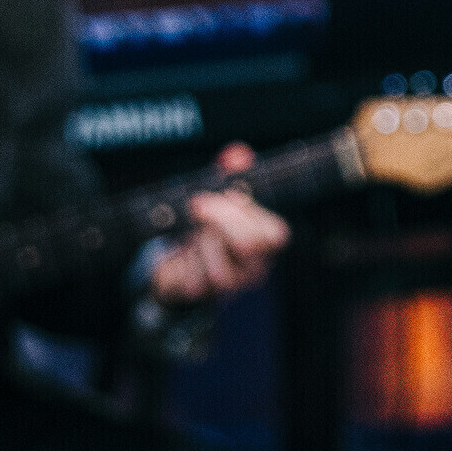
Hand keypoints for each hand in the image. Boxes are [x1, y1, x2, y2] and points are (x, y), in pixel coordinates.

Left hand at [147, 145, 286, 305]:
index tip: (227, 195)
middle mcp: (256, 267)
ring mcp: (230, 284)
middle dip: (219, 218)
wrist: (177, 263)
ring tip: (191, 232)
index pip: (274, 233)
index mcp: (267, 242)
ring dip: (198, 242)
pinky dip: (181, 259)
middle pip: (248, 244)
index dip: (247, 212)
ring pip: (219, 267)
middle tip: (198, 204)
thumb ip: (230, 174)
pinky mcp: (201, 293)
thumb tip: (236, 156)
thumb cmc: (206, 227)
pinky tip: (182, 251)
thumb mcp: (219, 198)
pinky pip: (192, 278)